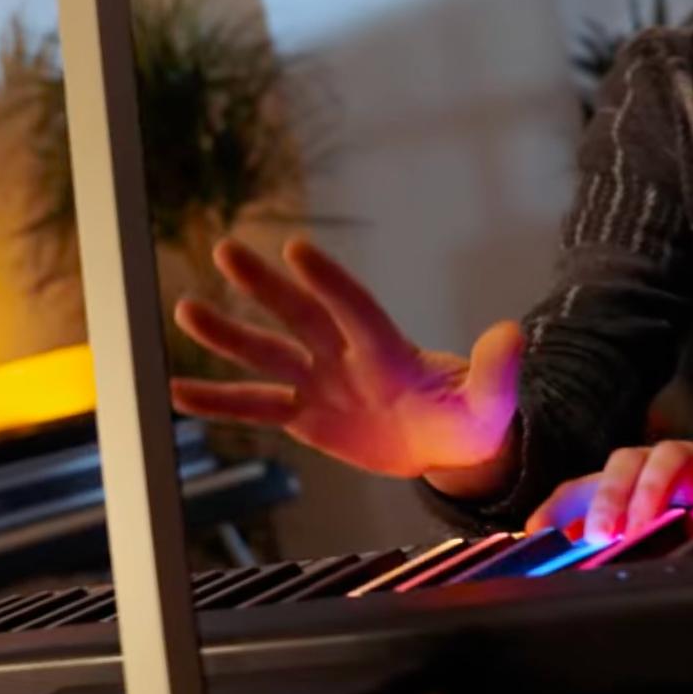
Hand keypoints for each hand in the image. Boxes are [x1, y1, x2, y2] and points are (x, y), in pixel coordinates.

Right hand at [170, 237, 523, 487]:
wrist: (444, 444)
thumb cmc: (471, 419)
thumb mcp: (491, 403)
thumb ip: (497, 372)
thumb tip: (514, 333)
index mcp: (389, 349)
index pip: (355, 309)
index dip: (329, 282)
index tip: (298, 249)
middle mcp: (346, 355)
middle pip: (300, 315)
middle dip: (265, 286)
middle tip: (227, 249)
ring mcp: (321, 382)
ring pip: (267, 356)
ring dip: (226, 335)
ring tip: (185, 310)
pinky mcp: (305, 415)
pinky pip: (256, 406)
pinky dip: (219, 400)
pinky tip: (179, 390)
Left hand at [526, 419, 692, 543]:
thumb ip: (654, 540)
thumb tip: (602, 571)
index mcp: (660, 479)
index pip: (598, 480)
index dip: (562, 503)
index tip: (531, 534)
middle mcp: (682, 463)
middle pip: (627, 457)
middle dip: (603, 494)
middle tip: (595, 537)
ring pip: (672, 454)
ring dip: (649, 489)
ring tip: (640, 528)